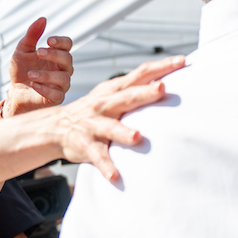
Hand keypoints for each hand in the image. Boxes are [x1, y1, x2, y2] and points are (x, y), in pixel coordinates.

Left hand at [0, 17, 73, 118]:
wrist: (15, 91)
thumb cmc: (22, 69)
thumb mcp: (23, 50)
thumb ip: (32, 35)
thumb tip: (43, 18)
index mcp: (57, 55)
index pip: (68, 45)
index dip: (61, 41)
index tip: (48, 40)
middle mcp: (63, 69)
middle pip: (68, 59)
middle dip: (53, 55)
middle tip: (38, 52)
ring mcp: (61, 84)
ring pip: (64, 78)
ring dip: (47, 75)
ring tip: (30, 74)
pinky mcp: (56, 98)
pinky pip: (57, 94)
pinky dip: (45, 89)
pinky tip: (34, 85)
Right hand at [35, 55, 184, 181]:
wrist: (55, 127)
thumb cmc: (95, 110)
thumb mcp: (112, 94)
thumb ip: (135, 88)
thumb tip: (167, 82)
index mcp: (115, 90)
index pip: (141, 74)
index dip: (161, 67)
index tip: (182, 61)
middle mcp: (105, 104)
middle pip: (128, 97)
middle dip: (145, 93)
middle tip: (162, 88)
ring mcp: (94, 124)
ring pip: (111, 128)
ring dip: (124, 132)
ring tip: (137, 137)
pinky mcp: (85, 145)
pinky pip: (98, 156)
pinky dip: (106, 166)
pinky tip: (115, 176)